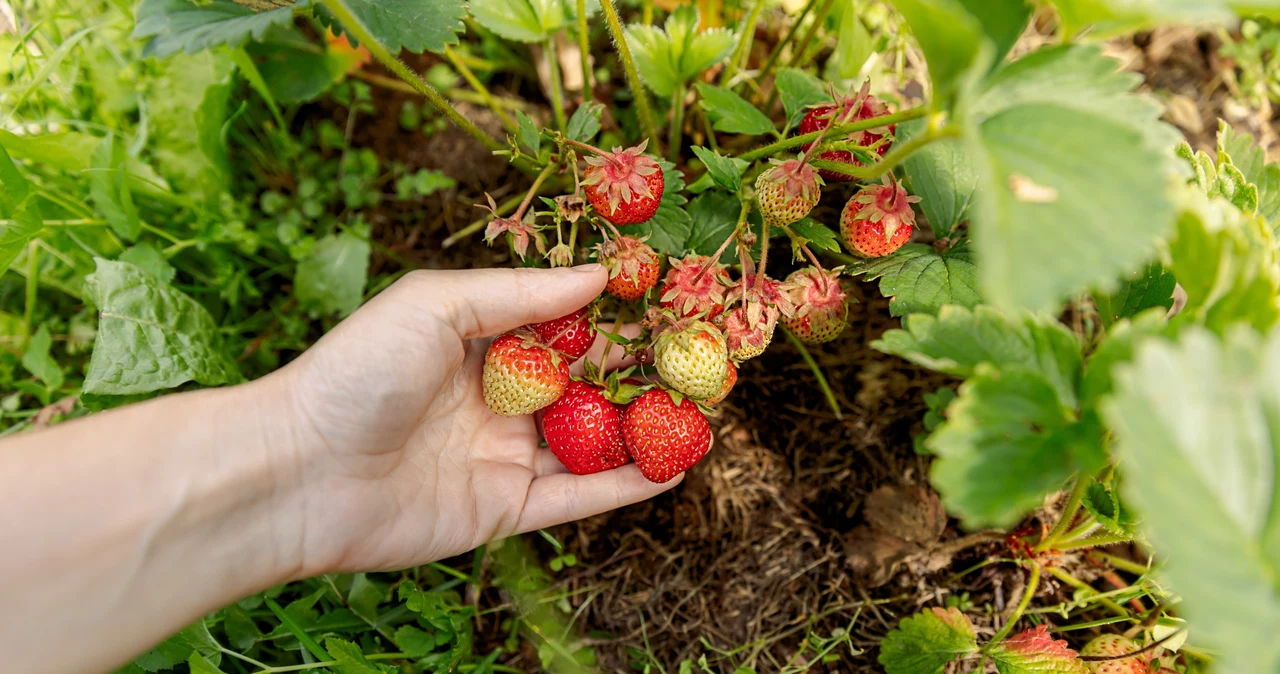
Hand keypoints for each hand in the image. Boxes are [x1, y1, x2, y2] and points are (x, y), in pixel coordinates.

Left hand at [273, 265, 679, 574]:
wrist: (297, 472)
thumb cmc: (356, 372)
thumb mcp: (434, 304)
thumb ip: (520, 292)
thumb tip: (600, 274)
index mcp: (478, 343)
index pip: (562, 325)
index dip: (615, 315)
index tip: (670, 301)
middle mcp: (496, 398)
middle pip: (585, 384)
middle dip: (640, 373)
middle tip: (702, 358)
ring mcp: (501, 455)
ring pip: (589, 442)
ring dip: (643, 429)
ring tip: (703, 412)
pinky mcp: (503, 510)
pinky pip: (575, 497)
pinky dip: (623, 485)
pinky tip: (669, 467)